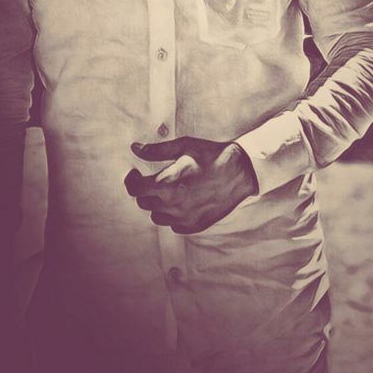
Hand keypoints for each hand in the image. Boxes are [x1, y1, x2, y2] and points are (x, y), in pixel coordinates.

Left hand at [124, 137, 258, 233]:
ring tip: (170, 191)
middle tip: (154, 179)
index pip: (135, 189)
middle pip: (144, 203)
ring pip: (157, 216)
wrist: (241, 171)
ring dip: (158, 204)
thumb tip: (135, 148)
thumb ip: (156, 150)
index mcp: (167, 184)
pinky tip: (183, 201)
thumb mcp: (183, 146)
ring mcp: (184, 218)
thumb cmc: (210, 155)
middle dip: (145, 190)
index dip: (131, 180)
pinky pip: (174, 225)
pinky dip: (174, 215)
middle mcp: (173, 204)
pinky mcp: (195, 225)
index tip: (136, 173)